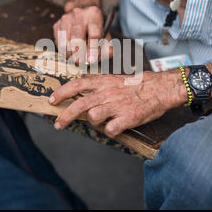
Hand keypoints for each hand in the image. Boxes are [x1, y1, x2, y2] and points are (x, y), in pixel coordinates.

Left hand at [48, 70, 186, 137]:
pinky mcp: (127, 117)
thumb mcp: (114, 80)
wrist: (159, 88)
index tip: (52, 100)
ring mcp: (116, 105)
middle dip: (65, 116)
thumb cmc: (136, 86)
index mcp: (103, 82)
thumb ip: (98, 87)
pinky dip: (110, 131)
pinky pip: (110, 129)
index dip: (62, 93)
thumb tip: (79, 96)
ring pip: (93, 117)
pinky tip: (115, 127)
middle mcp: (107, 92)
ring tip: (103, 120)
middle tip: (58, 124)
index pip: (77, 85)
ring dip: (94, 122)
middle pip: (79, 105)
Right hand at [53, 4, 112, 64]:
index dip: (93, 50)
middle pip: (77, 39)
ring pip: (65, 43)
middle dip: (78, 54)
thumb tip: (101, 57)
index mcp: (94, 14)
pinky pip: (58, 43)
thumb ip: (107, 47)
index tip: (91, 61)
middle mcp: (78, 14)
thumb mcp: (105, 34)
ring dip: (70, 55)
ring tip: (76, 58)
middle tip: (81, 63)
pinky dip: (64, 51)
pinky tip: (70, 50)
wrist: (82, 13)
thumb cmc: (95, 27)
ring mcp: (66, 18)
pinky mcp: (57, 24)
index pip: (94, 34)